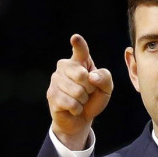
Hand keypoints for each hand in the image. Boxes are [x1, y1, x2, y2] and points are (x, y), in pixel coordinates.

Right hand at [47, 34, 112, 149]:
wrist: (80, 118)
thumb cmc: (93, 99)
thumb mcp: (106, 89)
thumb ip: (105, 78)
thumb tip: (91, 77)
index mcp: (80, 61)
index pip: (80, 50)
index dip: (79, 44)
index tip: (75, 38)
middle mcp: (65, 66)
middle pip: (82, 75)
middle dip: (90, 89)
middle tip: (87, 92)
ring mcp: (56, 80)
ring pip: (77, 92)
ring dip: (83, 101)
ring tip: (79, 100)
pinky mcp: (51, 94)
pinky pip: (71, 103)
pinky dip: (77, 109)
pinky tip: (73, 108)